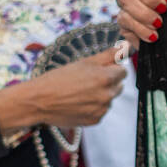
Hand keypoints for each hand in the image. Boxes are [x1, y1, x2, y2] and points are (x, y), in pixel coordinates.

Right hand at [0, 45, 125, 133]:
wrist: (39, 101)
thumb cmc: (59, 78)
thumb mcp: (84, 62)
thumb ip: (109, 55)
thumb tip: (127, 46)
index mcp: (106, 78)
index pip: (123, 71)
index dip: (112, 68)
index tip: (100, 69)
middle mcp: (107, 95)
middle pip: (118, 86)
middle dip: (108, 81)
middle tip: (87, 80)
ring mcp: (102, 110)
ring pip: (109, 99)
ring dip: (101, 95)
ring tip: (80, 92)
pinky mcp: (95, 120)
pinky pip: (101, 111)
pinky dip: (93, 107)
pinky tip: (78, 103)